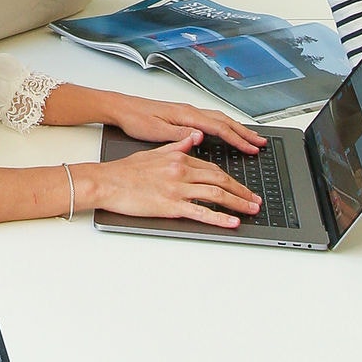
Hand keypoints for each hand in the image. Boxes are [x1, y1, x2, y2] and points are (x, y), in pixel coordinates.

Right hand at [78, 132, 262, 227]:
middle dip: (242, 191)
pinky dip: (220, 217)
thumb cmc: (125, 170)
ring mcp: (177, 188)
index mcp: (179, 157)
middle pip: (220, 179)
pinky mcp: (170, 205)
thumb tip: (194, 138)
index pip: (213, 168)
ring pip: (216, 194)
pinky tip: (232, 222)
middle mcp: (181, 171)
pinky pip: (201, 211)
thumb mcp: (154, 151)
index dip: (232, 178)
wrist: (106, 182)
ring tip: (251, 210)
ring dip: (238, 203)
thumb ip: (177, 145)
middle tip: (255, 200)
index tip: (243, 187)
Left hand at [103, 93, 264, 152]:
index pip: (219, 128)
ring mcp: (187, 112)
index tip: (251, 148)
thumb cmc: (136, 119)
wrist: (122, 108)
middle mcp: (189, 111)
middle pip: (224, 121)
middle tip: (260, 143)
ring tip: (250, 138)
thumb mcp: (156, 131)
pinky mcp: (182, 115)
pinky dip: (224, 126)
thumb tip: (200, 136)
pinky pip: (210, 119)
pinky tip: (226, 132)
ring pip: (219, 119)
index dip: (237, 139)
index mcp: (186, 115)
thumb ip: (179, 135)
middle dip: (244, 132)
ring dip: (236, 128)